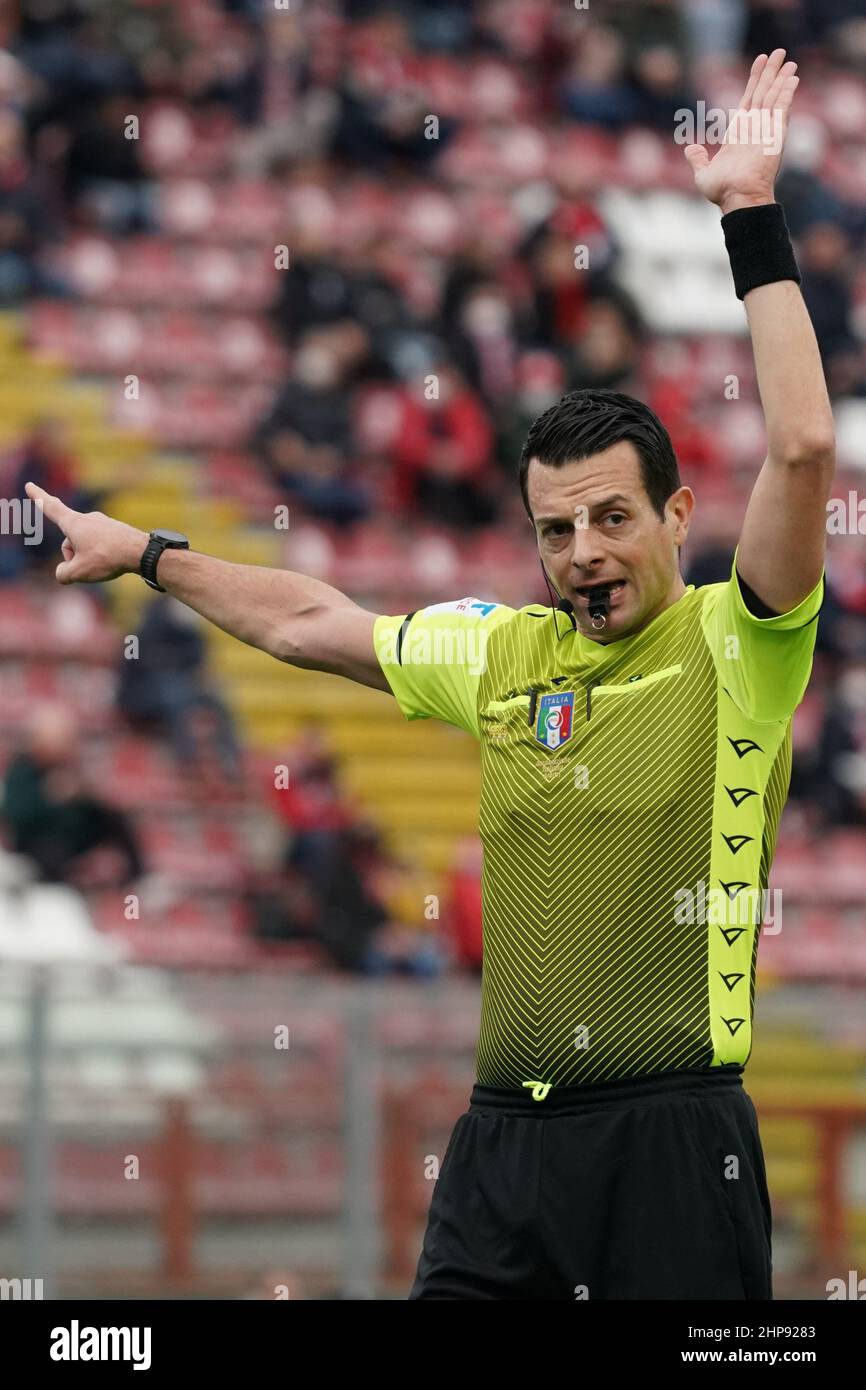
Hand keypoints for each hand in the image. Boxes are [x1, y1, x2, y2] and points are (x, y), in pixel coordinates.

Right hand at [25, 481, 147, 583]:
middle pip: (69, 541)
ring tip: (106, 564)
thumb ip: (63, 574)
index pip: (51, 508)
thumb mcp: (78, 572)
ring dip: (89, 558)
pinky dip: (103, 556)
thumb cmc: (108, 558)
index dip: (38, 497)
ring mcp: (103, 523)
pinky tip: (115, 561)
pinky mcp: (115, 530)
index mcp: (73, 523)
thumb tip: (64, 572)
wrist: (142, 552)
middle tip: (89, 566)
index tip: (29, 485)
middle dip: (73, 557)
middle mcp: (87, 518)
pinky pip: (101, 546)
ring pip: (85, 545)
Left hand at [683, 49, 798, 214]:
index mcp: (739, 134)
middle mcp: (755, 129)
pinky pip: (781, 108)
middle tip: (777, 52)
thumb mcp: (703, 173)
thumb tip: (690, 148)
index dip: (754, 81)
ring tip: (787, 58)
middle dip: (770, 73)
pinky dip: (786, 92)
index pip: (749, 101)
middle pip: (763, 93)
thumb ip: (698, 159)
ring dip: (780, 77)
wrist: (736, 198)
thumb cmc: (722, 191)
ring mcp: (766, 131)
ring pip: (773, 97)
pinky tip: (792, 77)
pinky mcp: (774, 134)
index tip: (760, 63)